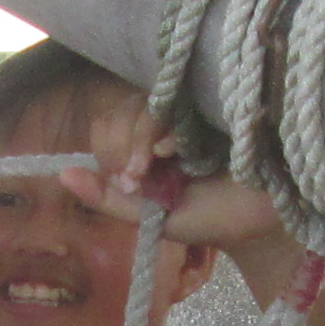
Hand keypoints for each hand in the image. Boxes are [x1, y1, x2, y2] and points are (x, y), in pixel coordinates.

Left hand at [62, 110, 285, 274]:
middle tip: (140, 174)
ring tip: (161, 161)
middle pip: (130, 107)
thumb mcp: (151, 217)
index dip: (112, 145)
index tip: (128, 179)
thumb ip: (108, 199)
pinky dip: (175, 124)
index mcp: (145, 144)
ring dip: (147, 130)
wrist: (261, 225)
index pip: (111, 123)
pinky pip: (188, 100)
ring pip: (155, 100)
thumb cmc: (207, 219)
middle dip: (127, 140)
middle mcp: (167, 123)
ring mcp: (194, 112)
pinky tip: (179, 149)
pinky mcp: (220, 108)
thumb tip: (63, 174)